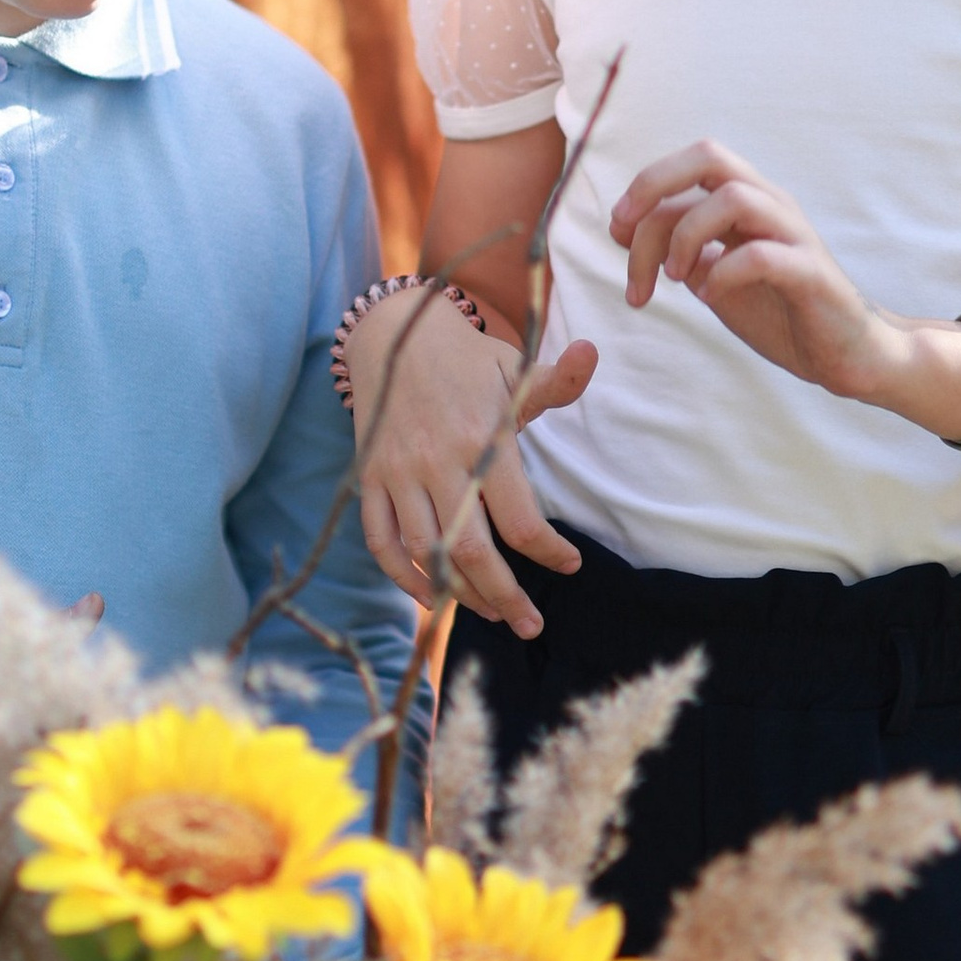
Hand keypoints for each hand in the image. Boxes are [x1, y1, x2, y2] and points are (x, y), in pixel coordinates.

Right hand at [348, 288, 597, 637]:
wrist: (392, 335)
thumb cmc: (465, 359)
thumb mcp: (512, 366)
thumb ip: (556, 380)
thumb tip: (590, 353)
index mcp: (482, 439)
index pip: (519, 519)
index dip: (548, 552)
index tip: (569, 564)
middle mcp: (437, 463)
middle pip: (471, 551)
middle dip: (505, 596)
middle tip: (530, 625)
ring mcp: (398, 473)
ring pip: (427, 554)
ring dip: (460, 594)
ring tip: (492, 612)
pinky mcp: (370, 479)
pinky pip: (381, 542)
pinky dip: (403, 576)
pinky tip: (431, 596)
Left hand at [610, 139, 920, 403]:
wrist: (849, 355)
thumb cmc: (782, 312)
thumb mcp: (717, 278)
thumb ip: (683, 251)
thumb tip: (630, 234)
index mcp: (748, 203)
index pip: (688, 169)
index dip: (642, 192)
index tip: (616, 235)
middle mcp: (771, 207)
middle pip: (710, 157)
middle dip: (653, 185)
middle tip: (623, 232)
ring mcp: (794, 236)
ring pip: (734, 198)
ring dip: (687, 236)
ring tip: (675, 278)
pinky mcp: (811, 275)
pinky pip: (763, 255)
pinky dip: (725, 272)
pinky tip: (710, 296)